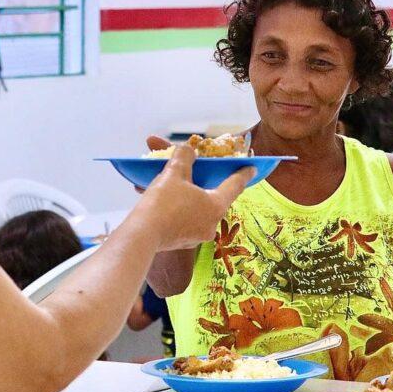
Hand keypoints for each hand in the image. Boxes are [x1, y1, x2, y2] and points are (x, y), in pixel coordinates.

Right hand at [132, 143, 253, 251]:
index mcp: (216, 205)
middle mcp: (211, 223)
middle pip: (211, 196)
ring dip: (183, 194)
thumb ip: (184, 157)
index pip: (235, 184)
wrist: (141, 235)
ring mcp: (196, 235)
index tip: (251, 167)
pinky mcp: (181, 241)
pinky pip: (181, 218)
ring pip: (194, 207)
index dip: (242, 172)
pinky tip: (158, 199)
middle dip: (201, 181)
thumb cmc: (163, 202)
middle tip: (195, 171)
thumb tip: (187, 150)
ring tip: (167, 183)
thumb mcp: (174, 173)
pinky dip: (174, 207)